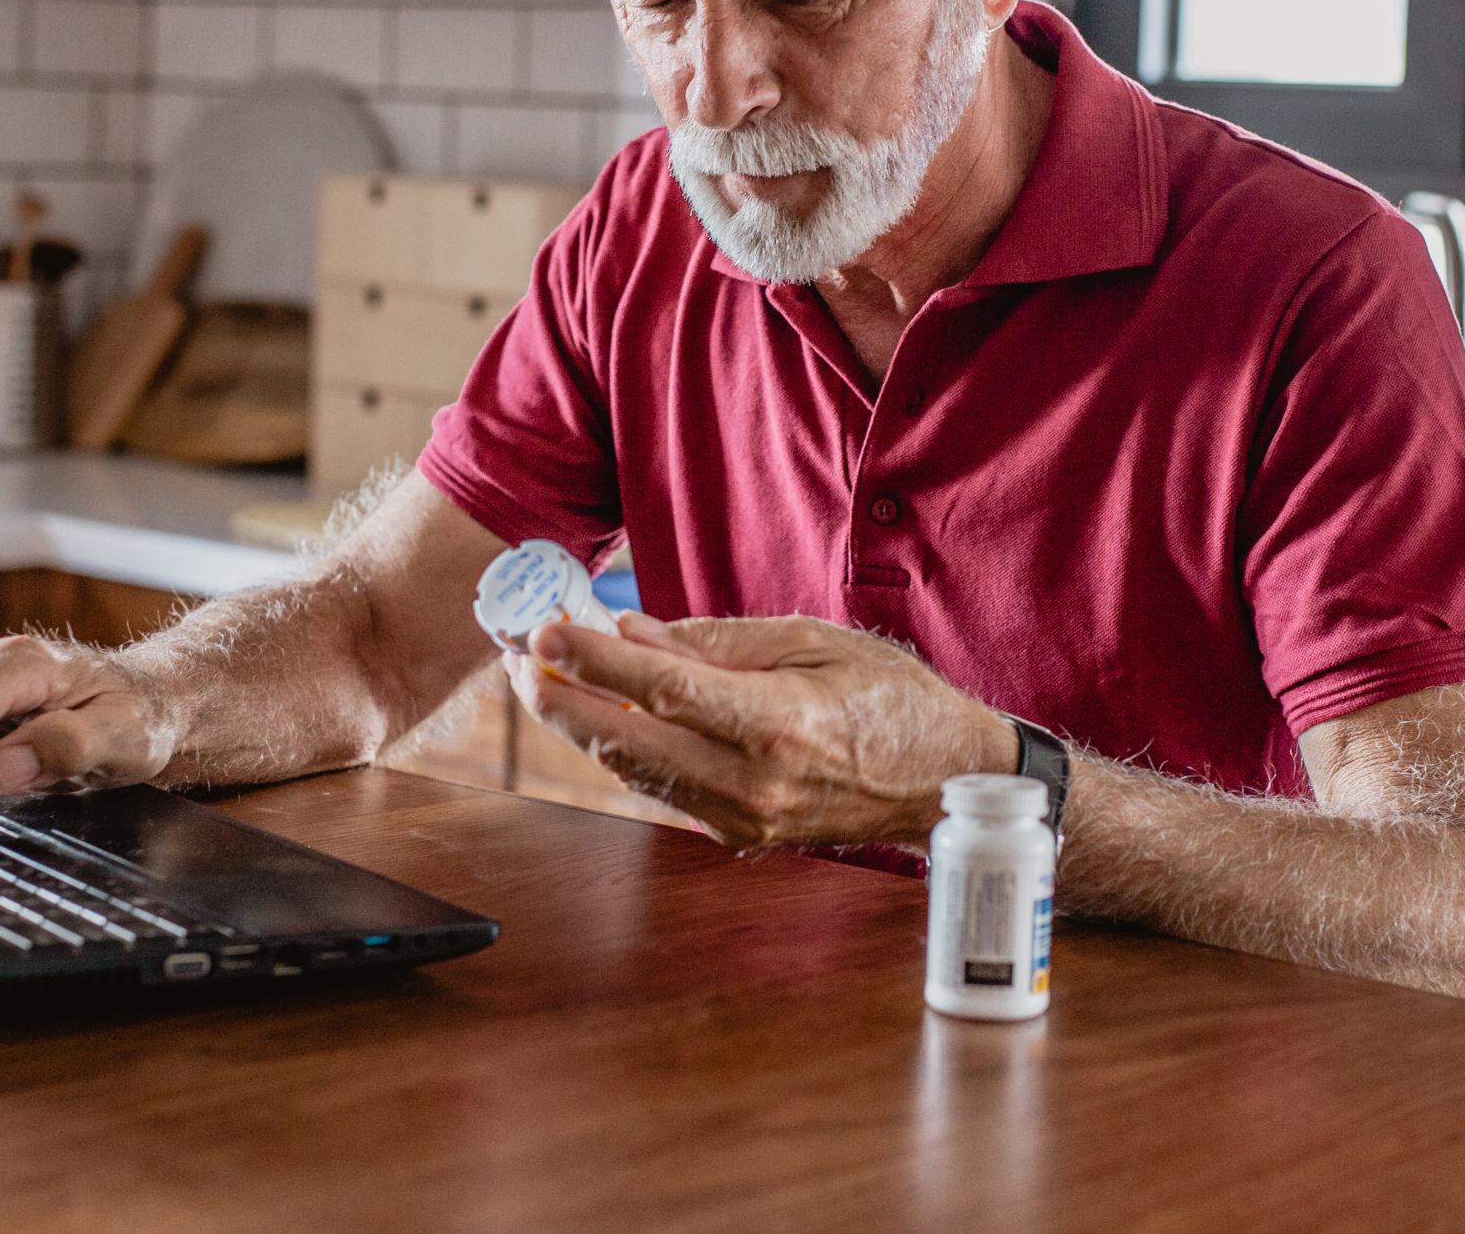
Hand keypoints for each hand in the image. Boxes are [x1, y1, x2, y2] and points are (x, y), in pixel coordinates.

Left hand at [517, 613, 1018, 846]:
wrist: (944, 781)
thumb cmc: (893, 699)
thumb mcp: (816, 641)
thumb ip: (720, 639)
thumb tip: (637, 631)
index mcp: (780, 723)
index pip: (664, 691)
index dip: (596, 662)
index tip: (547, 633)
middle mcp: (755, 780)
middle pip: (630, 741)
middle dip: (563, 698)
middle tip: (520, 657)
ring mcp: (745, 816)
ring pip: (637, 772)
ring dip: (582, 726)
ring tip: (544, 680)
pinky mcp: (741, 833)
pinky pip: (665, 790)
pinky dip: (625, 753)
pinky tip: (600, 717)